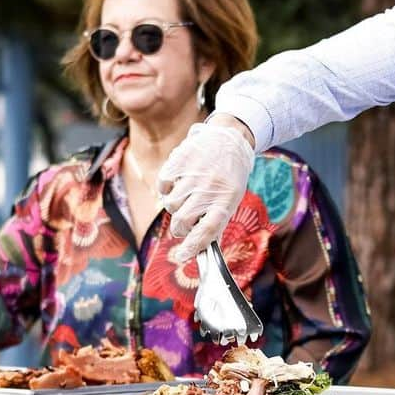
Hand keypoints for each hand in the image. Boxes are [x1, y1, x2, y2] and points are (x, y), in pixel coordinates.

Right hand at [157, 119, 254, 261]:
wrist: (229, 138)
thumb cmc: (230, 174)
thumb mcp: (232, 198)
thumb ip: (217, 220)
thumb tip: (200, 246)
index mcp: (227, 198)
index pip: (208, 229)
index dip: (193, 246)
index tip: (183, 256)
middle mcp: (210, 186)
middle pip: (184, 220)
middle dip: (180, 229)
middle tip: (183, 226)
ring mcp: (193, 173)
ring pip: (171, 205)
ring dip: (174, 208)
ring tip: (184, 200)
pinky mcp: (179, 161)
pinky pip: (163, 186)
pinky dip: (166, 190)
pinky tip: (176, 185)